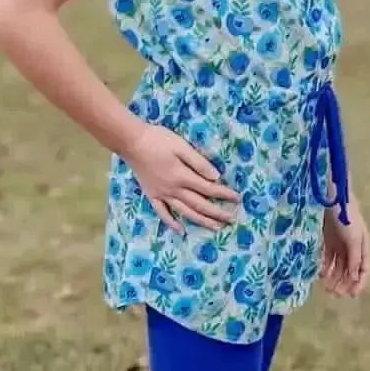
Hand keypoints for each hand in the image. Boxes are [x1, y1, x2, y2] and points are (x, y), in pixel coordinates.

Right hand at [124, 123, 239, 233]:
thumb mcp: (181, 146)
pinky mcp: (152, 195)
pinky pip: (163, 213)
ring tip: (215, 228)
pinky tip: (180, 230)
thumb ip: (198, 162)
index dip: (224, 194)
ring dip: (201, 221)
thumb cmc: (158, 140)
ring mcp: (162, 194)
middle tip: (231, 219)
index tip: (237, 199)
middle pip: (200, 204)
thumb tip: (216, 177)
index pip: (208, 189)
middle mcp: (174, 190)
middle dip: (217, 213)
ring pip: (185, 212)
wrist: (132, 142)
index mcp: (183, 176)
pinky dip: (172, 223)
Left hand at [320, 196, 369, 296]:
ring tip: (326, 288)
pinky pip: (326, 256)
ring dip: (333, 277)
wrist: (331, 196)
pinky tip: (320, 274)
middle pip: (349, 269)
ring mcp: (339, 242)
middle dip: (343, 283)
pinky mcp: (327, 238)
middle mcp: (352, 246)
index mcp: (363, 246)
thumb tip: (355, 278)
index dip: (359, 283)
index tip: (351, 296)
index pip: (363, 269)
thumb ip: (354, 258)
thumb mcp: (354, 238)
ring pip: (337, 265)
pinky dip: (324, 266)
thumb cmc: (346, 216)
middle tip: (334, 294)